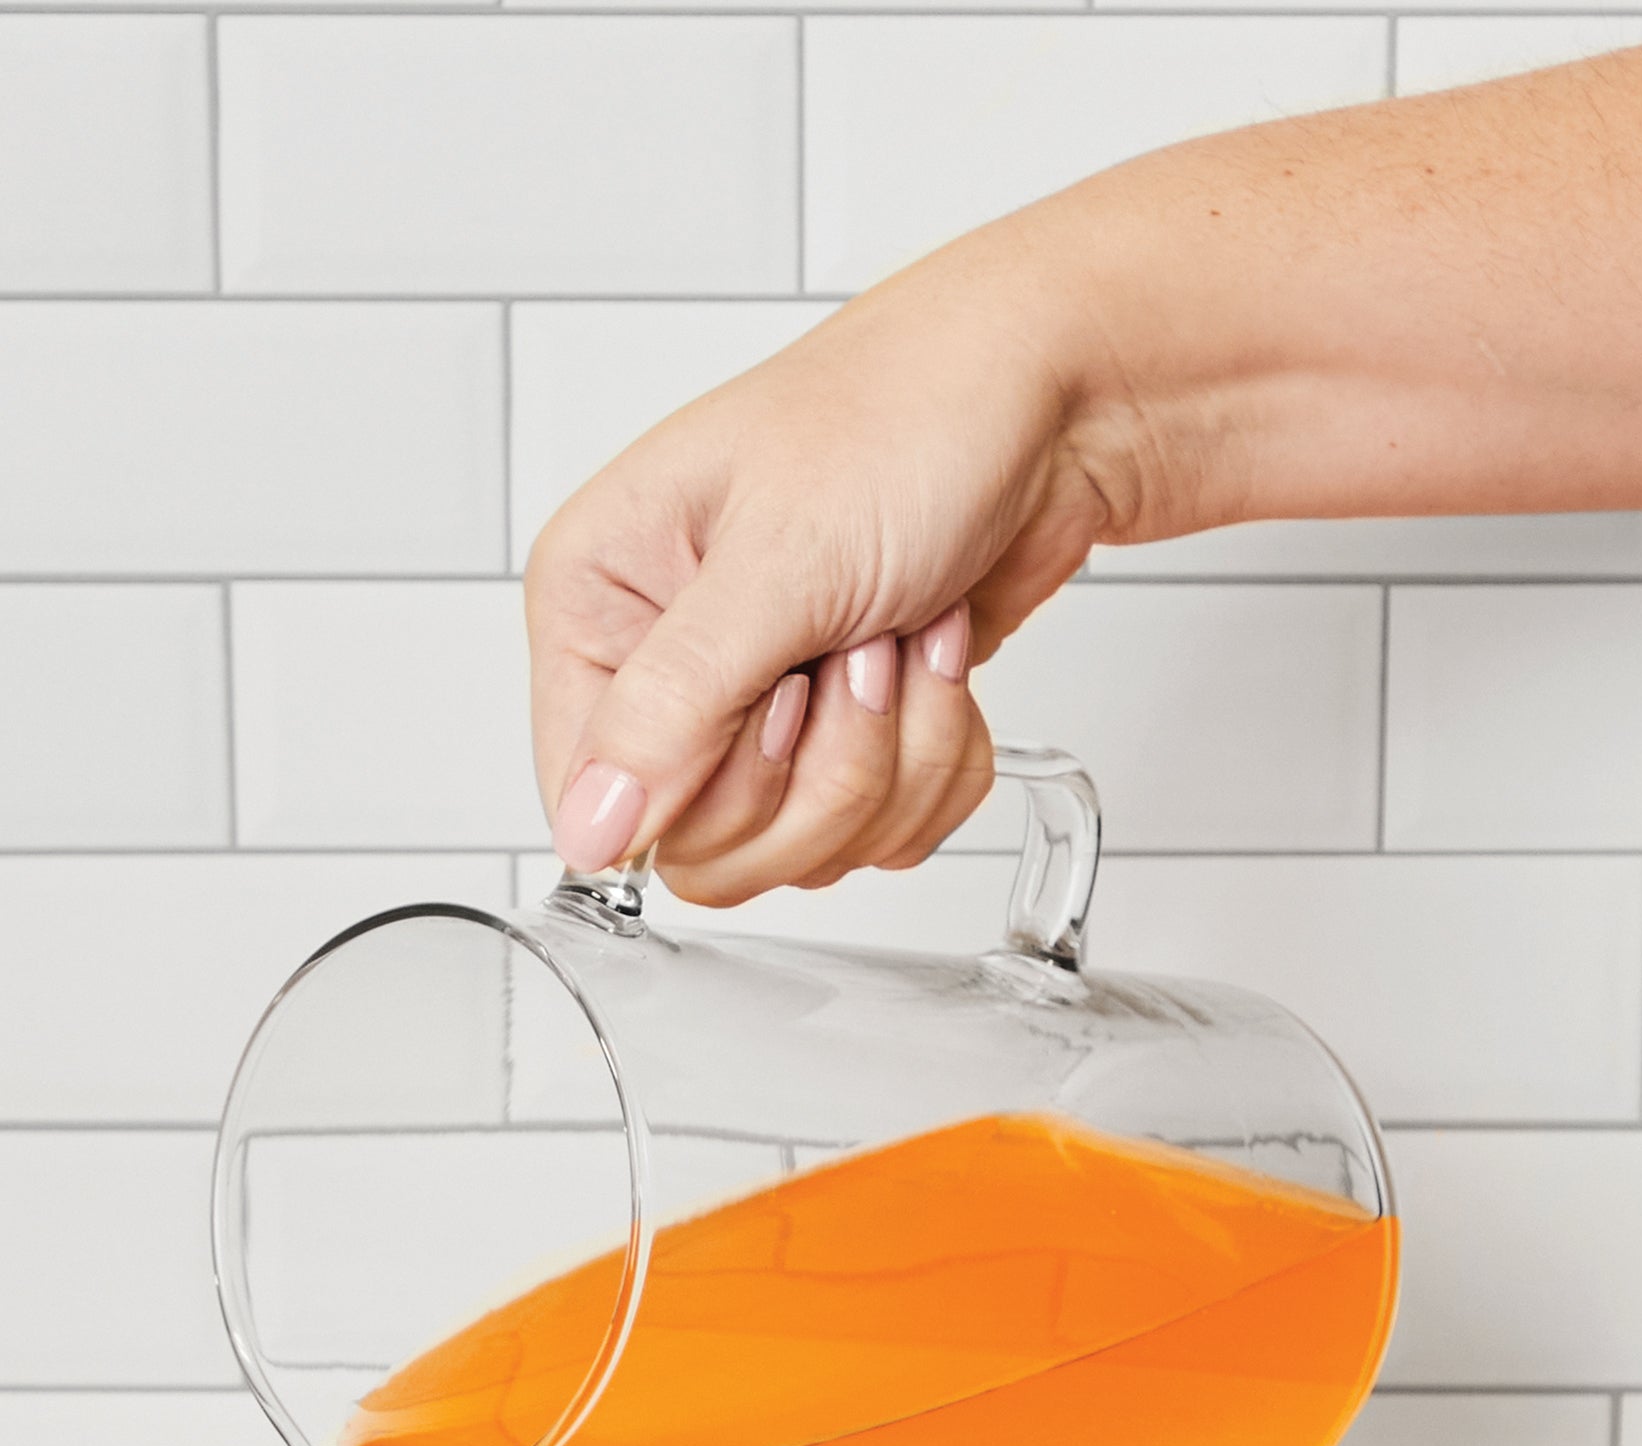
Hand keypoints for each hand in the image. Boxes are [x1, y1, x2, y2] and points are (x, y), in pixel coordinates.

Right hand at [525, 240, 1126, 903]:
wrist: (1056, 396)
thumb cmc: (910, 415)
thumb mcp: (780, 558)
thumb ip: (671, 708)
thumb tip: (585, 831)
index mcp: (598, 604)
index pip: (595, 803)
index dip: (705, 786)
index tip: (778, 694)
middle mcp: (661, 669)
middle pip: (707, 849)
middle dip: (820, 766)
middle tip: (856, 650)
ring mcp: (754, 713)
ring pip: (800, 853)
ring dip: (890, 757)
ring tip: (903, 637)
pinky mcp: (836, 742)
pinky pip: (874, 839)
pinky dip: (934, 760)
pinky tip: (935, 663)